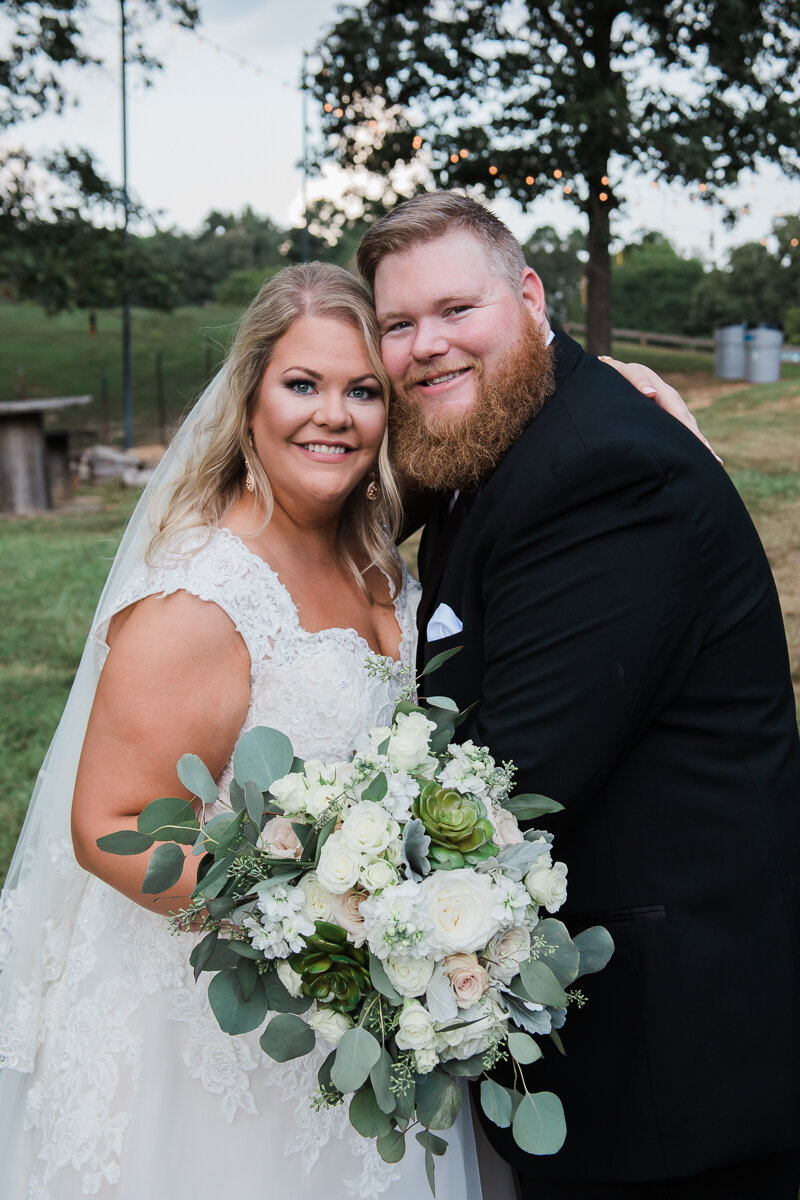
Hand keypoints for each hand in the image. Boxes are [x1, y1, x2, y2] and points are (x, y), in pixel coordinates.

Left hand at [598, 355, 721, 463]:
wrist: (623, 373)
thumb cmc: (624, 375)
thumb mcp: (629, 374)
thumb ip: (638, 381)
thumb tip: (650, 393)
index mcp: (666, 394)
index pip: (681, 418)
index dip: (693, 434)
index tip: (704, 448)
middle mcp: (674, 403)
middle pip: (690, 426)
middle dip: (702, 444)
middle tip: (716, 462)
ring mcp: (674, 410)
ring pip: (689, 429)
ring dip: (700, 446)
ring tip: (713, 463)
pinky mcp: (669, 416)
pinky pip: (682, 430)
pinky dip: (691, 443)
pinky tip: (697, 456)